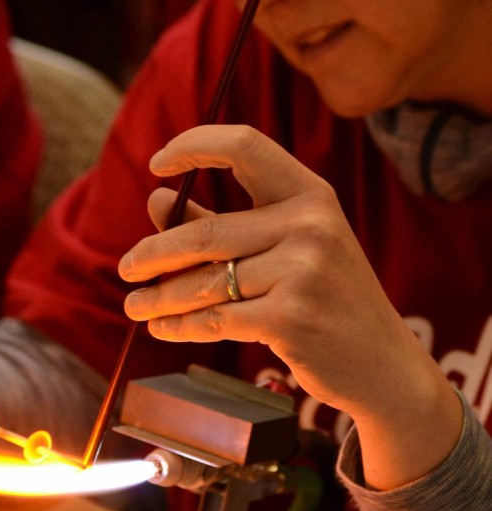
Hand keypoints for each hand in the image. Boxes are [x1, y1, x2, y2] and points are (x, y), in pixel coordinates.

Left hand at [119, 125, 461, 486]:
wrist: (382, 364)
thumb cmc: (327, 299)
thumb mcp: (286, 250)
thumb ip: (218, 224)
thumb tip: (155, 198)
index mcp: (311, 194)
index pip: (244, 146)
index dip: (194, 146)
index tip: (156, 162)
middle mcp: (309, 224)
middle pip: (205, 233)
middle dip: (154, 254)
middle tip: (126, 267)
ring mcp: (302, 272)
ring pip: (204, 283)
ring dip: (160, 297)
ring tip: (135, 305)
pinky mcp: (289, 318)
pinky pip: (216, 319)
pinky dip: (182, 326)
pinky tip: (163, 328)